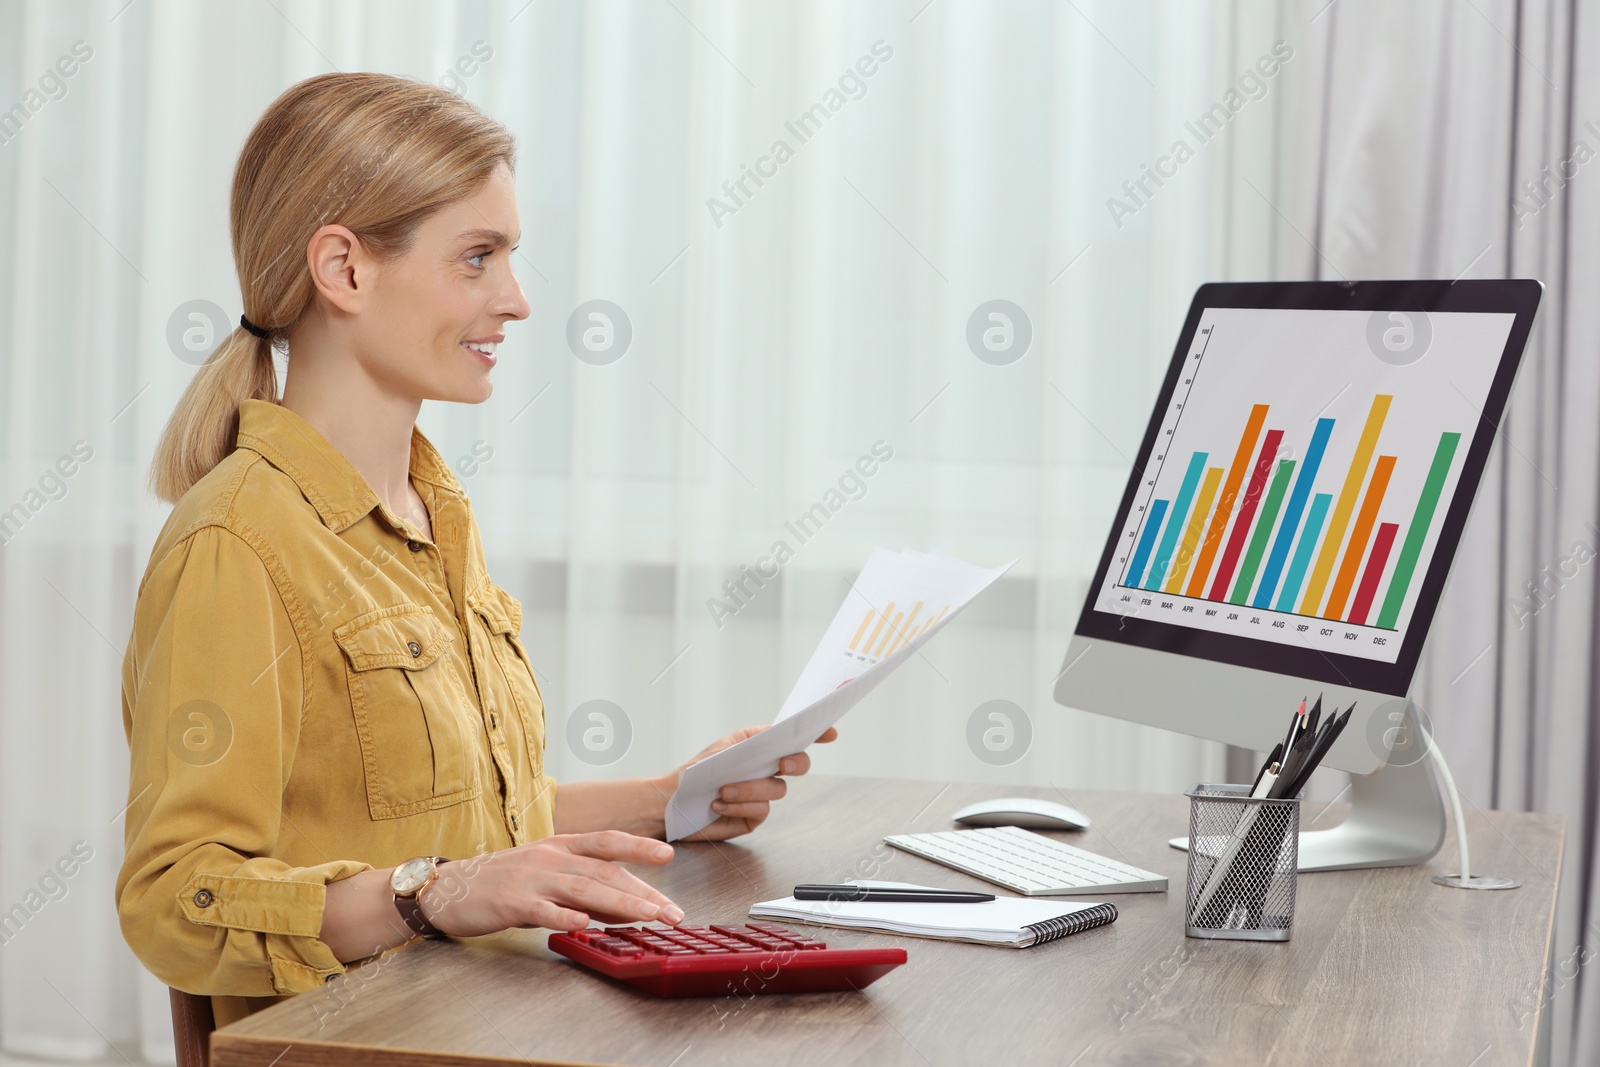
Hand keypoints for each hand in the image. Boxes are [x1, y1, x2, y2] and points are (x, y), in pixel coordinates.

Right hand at [419, 831, 682, 935]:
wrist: (448, 889)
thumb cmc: (501, 882)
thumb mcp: (546, 876)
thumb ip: (583, 889)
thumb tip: (625, 905)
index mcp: (559, 846)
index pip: (606, 843)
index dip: (638, 847)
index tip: (668, 855)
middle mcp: (549, 857)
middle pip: (603, 871)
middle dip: (642, 891)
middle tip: (671, 911)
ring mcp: (531, 878)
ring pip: (582, 888)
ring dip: (619, 903)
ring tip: (647, 916)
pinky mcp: (511, 902)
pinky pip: (542, 910)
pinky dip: (564, 916)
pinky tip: (584, 924)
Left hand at [664, 725, 838, 842]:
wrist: (671, 803)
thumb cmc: (695, 772)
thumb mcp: (723, 748)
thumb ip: (751, 742)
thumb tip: (776, 734)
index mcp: (759, 748)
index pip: (792, 739)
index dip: (816, 734)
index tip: (830, 733)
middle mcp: (765, 771)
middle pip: (799, 765)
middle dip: (796, 763)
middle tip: (783, 763)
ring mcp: (762, 796)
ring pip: (776, 790)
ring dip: (750, 789)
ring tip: (723, 790)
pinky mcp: (753, 818)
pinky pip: (760, 811)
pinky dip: (740, 805)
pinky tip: (719, 804)